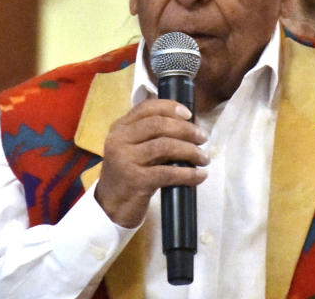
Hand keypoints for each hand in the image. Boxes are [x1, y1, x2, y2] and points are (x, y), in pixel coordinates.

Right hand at [94, 99, 208, 227]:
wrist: (110, 207)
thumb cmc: (128, 175)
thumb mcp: (132, 149)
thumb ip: (150, 135)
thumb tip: (187, 127)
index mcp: (119, 128)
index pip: (147, 108)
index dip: (170, 107)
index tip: (189, 114)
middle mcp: (119, 140)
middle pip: (158, 124)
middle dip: (186, 129)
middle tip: (203, 138)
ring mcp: (125, 160)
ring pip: (165, 146)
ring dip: (191, 151)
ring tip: (204, 158)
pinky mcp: (135, 180)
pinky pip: (168, 173)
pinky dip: (188, 174)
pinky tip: (200, 175)